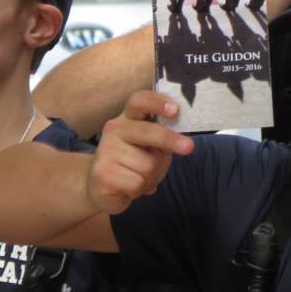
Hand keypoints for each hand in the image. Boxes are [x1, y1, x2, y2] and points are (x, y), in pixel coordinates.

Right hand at [86, 91, 193, 213]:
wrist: (101, 187)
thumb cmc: (133, 164)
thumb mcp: (150, 148)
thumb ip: (162, 140)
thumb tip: (183, 143)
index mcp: (128, 118)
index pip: (139, 101)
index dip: (157, 102)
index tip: (175, 109)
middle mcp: (114, 130)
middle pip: (147, 131)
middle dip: (169, 139)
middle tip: (188, 147)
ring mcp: (106, 150)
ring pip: (147, 164)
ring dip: (152, 176)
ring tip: (140, 177)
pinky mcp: (103, 173)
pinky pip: (137, 183)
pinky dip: (140, 189)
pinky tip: (130, 188)